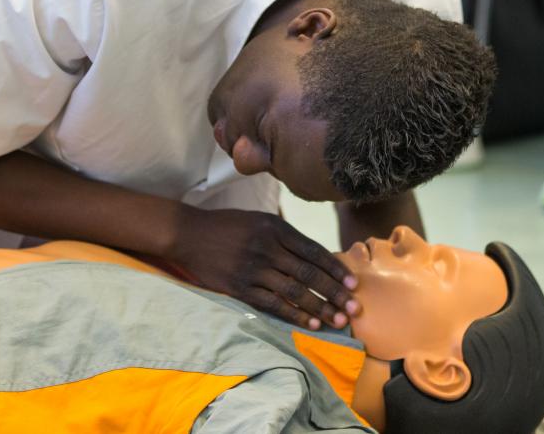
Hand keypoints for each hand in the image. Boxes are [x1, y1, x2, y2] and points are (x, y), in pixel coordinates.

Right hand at [171, 207, 358, 329]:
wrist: (188, 234)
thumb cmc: (228, 226)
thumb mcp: (259, 220)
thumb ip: (285, 235)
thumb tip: (316, 257)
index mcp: (275, 228)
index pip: (313, 251)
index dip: (335, 269)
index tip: (353, 283)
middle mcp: (267, 247)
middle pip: (308, 273)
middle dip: (334, 292)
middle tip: (355, 308)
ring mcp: (253, 269)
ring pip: (294, 291)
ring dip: (320, 307)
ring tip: (339, 320)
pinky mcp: (240, 287)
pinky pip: (273, 304)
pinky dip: (294, 314)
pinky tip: (311, 323)